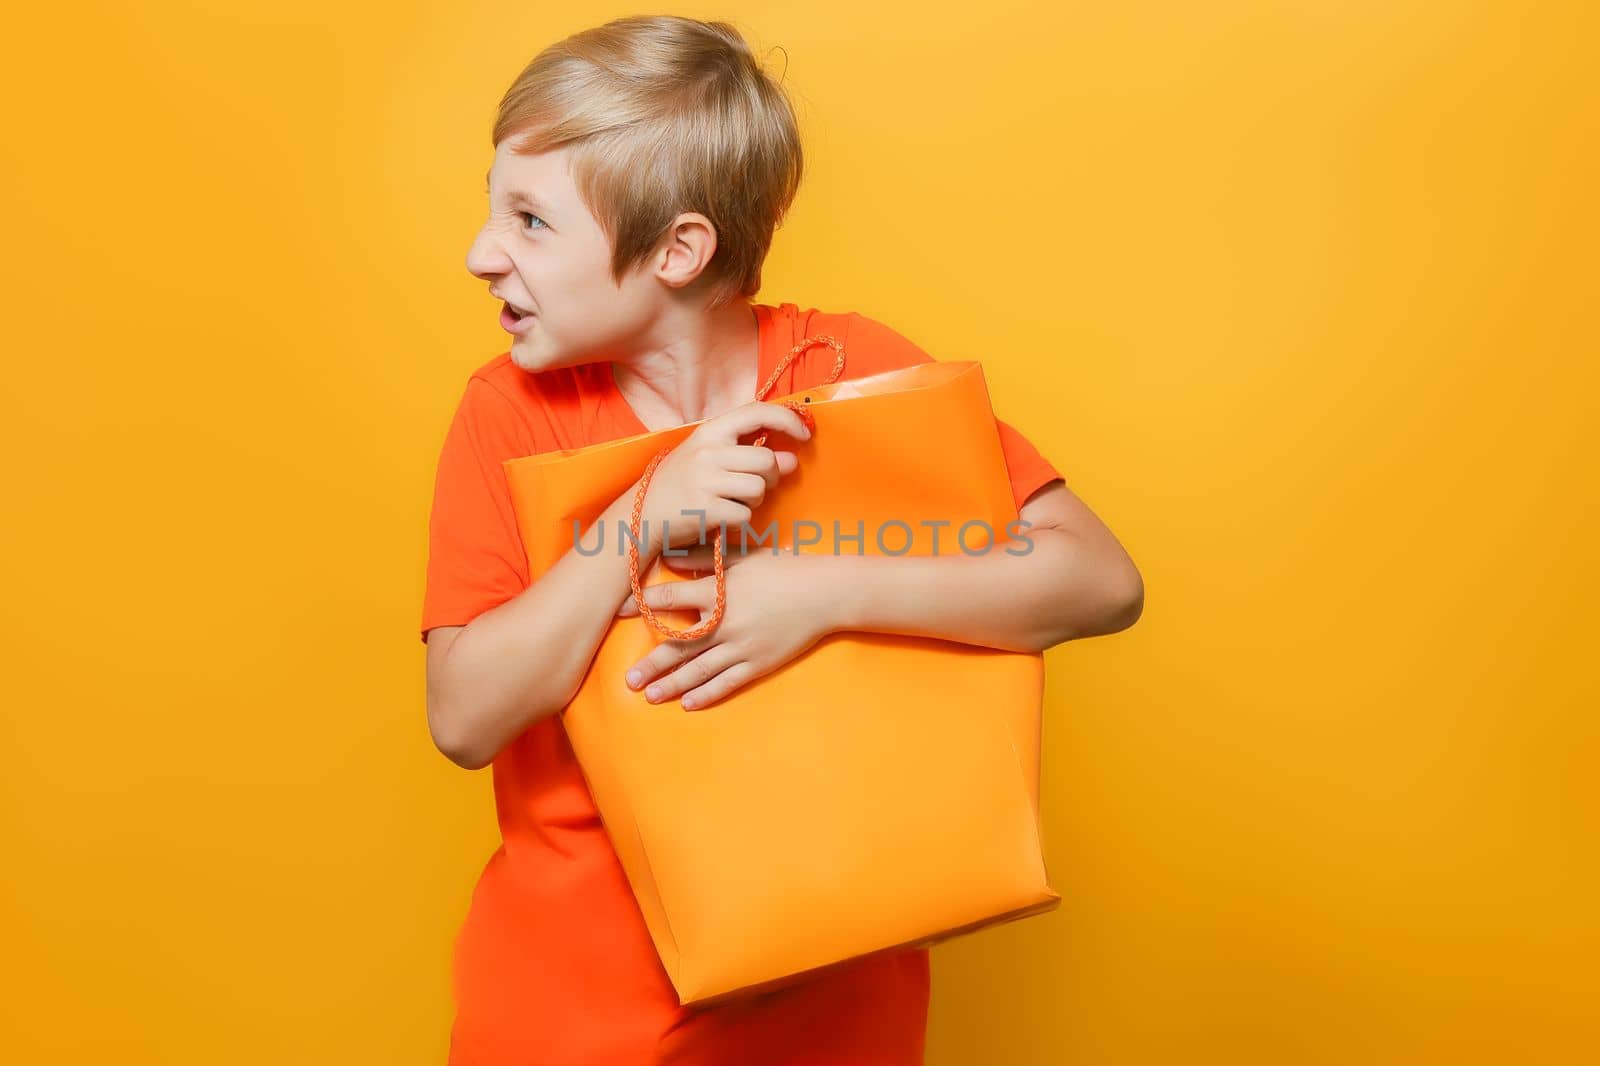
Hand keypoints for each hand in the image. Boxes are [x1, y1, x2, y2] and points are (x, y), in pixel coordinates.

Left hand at [618, 544, 837, 709]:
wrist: (825, 593)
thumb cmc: (783, 569)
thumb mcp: (742, 557)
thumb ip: (702, 558)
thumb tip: (667, 558)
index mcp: (719, 591)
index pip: (670, 600)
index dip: (642, 605)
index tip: (619, 612)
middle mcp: (726, 622)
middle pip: (679, 646)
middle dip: (652, 664)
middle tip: (629, 680)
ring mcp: (742, 646)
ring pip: (699, 670)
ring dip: (671, 685)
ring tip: (650, 697)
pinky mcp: (758, 663)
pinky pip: (727, 683)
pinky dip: (706, 694)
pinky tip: (687, 704)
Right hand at [639, 401, 809, 553]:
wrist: (641, 514)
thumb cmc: (681, 483)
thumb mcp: (709, 457)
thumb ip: (749, 453)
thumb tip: (792, 459)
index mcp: (709, 431)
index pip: (757, 411)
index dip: (788, 420)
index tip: (805, 433)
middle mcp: (707, 451)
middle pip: (766, 460)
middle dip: (772, 477)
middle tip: (758, 485)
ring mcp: (704, 480)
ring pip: (759, 489)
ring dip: (755, 501)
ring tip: (734, 501)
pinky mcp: (704, 509)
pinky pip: (745, 515)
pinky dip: (741, 520)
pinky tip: (722, 517)